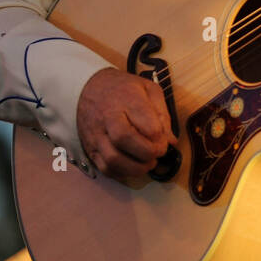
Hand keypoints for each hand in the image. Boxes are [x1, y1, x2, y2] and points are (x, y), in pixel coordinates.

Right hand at [76, 67, 177, 187]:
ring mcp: (96, 134)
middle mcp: (108, 117)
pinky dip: (122, 173)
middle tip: (157, 153)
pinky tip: (132, 166)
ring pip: (113, 159)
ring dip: (135, 168)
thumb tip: (171, 141)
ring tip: (147, 163)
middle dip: (147, 153)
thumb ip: (162, 114)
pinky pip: (104, 168)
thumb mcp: (149, 90)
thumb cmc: (124, 89)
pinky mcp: (90, 148)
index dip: (160, 138)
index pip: (146, 124)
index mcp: (127, 99)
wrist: (89, 87)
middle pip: (125, 140)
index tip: (164, 141)